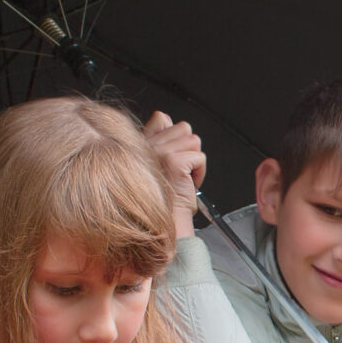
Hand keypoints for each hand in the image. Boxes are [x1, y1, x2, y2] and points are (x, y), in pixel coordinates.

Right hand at [142, 111, 206, 237]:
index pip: (161, 117)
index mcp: (141, 144)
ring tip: (184, 178)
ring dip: (195, 161)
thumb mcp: (154, 166)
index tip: (173, 156)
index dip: (173, 134)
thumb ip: (160, 142)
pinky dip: (200, 173)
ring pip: (194, 141)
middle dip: (188, 150)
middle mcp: (148, 146)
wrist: (162, 224)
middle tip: (180, 171)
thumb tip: (168, 120)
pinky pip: (200, 158)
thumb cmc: (162, 201)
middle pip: (183, 128)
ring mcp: (160, 153)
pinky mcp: (175, 162)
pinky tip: (188, 184)